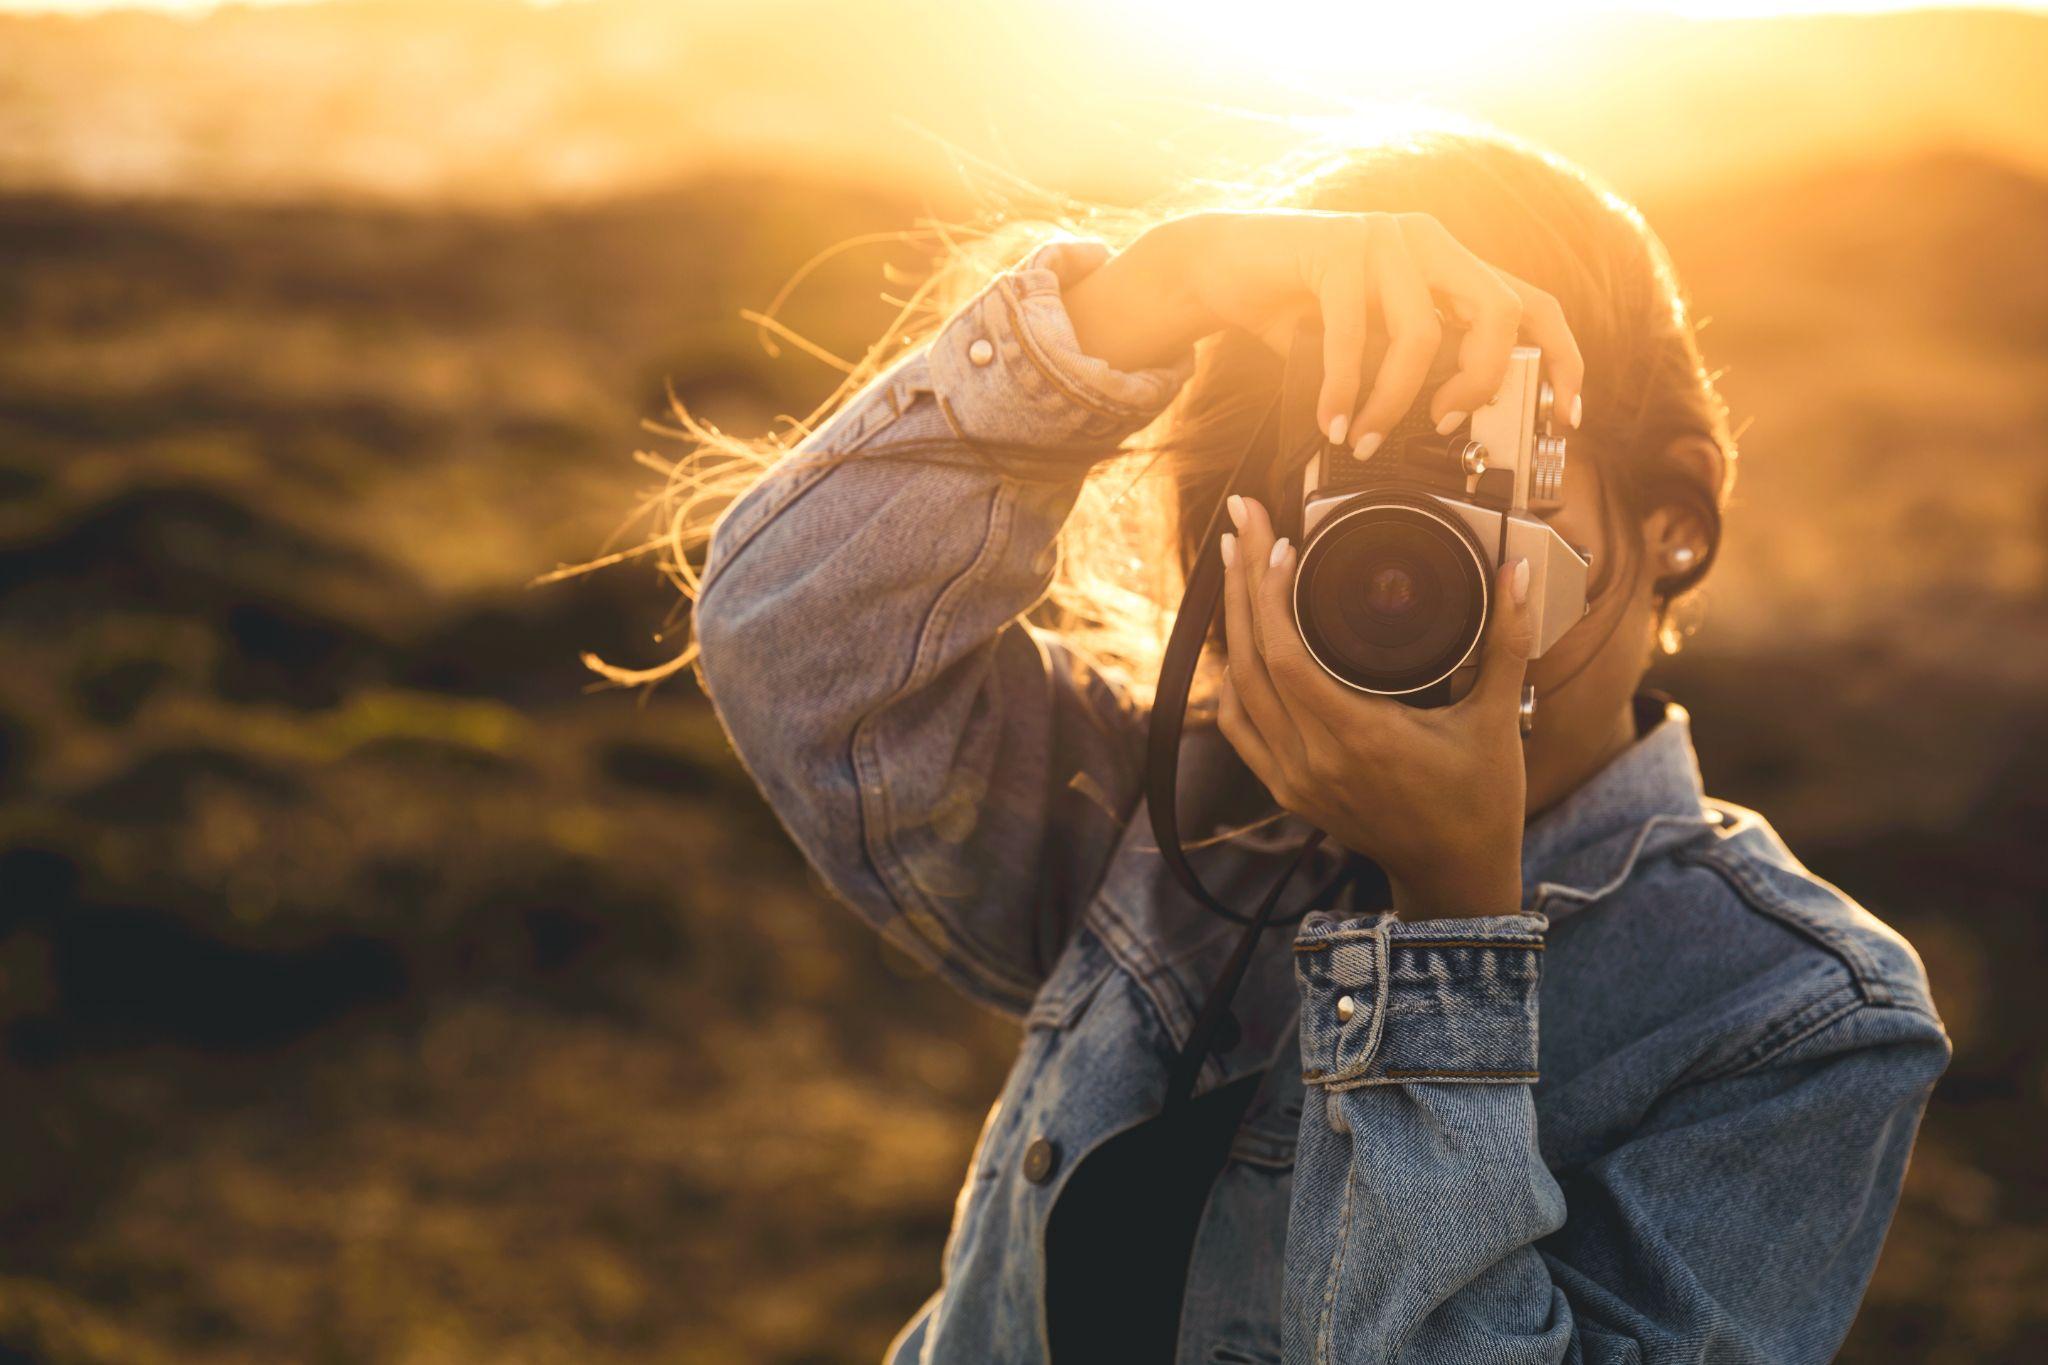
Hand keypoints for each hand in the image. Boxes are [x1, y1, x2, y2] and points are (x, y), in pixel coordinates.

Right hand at [1064, 210, 1583, 451]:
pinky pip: (1353, 336)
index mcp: (1447, 262)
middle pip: (1497, 311)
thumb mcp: (1369, 339)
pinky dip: (1344, 391)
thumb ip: (1412, 363)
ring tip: (1368, 440)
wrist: (1220, 267)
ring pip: (1419, 333)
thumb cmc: (1297, 308)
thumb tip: (1449, 426)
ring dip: (1394, 403)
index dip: (1563, 360)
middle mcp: (1427, 241)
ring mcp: (1383, 238)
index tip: (1567, 417)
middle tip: (1447, 426)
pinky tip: (1332, 421)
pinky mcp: (1335, 248)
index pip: (1531, 304)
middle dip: (1480, 381)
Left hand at [1214, 495, 1535, 921]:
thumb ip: (1506, 641)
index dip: (1272, 595)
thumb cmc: (1480, 801)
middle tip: (1241, 521)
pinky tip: (1240, 637)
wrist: (1455, 875)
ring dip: (1232, 624)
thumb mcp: (1497, 718)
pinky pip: (1238, 725)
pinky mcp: (1286, 789)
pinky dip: (1234, 677)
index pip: (1286, 657)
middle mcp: (1313, 760)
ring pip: (1236, 690)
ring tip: (1237, 563)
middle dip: (1242, 583)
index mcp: (1359, 739)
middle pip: (1251, 660)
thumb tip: (1515, 574)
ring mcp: (1292, 779)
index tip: (1281, 543)